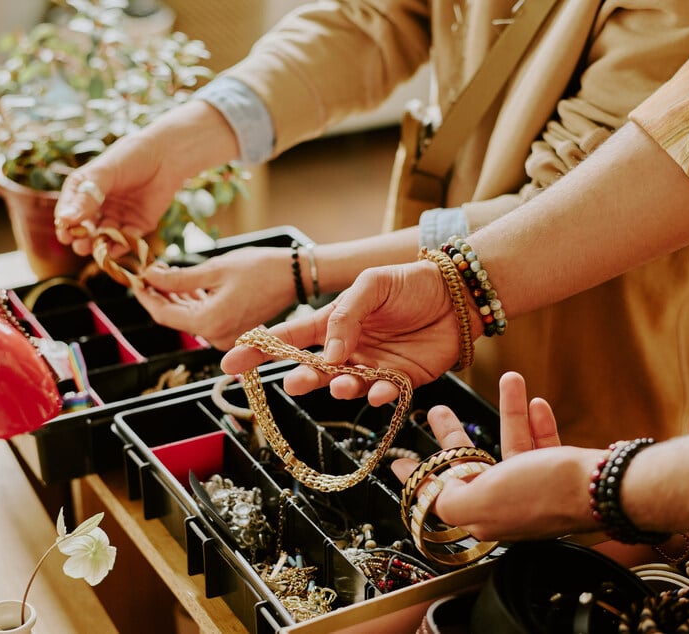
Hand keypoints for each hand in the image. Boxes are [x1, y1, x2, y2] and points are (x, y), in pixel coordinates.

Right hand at [53, 100, 237, 256]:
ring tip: (97, 249)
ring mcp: (118, 217)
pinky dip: (121, 246)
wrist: (165, 156)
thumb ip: (86, 196)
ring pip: (104, 237)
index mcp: (85, 191)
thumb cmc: (130, 158)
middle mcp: (100, 206)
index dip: (66, 224)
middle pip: (85, 229)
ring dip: (100, 245)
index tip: (64, 235)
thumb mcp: (104, 174)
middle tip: (79, 246)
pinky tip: (116, 248)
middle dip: (81, 240)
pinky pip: (126, 240)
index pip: (70, 211)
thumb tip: (65, 220)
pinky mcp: (138, 225)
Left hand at [132, 247, 297, 349]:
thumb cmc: (260, 269)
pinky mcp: (235, 332)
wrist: (295, 276)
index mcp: (209, 323)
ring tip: (165, 273)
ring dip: (176, 298)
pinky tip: (187, 285)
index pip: (164, 315)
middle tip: (149, 271)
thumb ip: (178, 278)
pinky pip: (206, 319)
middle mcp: (217, 338)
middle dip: (160, 295)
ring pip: (190, 318)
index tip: (135, 279)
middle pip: (175, 318)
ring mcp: (227, 338)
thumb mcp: (214, 269)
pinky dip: (194, 303)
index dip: (146, 296)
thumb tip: (149, 276)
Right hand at [220, 259, 463, 405]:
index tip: (230, 363)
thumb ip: (346, 315)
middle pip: (314, 369)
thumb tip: (328, 353)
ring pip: (345, 386)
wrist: (459, 294)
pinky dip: (377, 396)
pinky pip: (382, 395)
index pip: (290, 338)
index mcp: (335, 322)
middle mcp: (349, 348)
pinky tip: (378, 390)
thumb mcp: (372, 284)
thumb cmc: (412, 282)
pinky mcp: (402, 381)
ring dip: (338, 388)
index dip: (259, 350)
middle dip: (301, 378)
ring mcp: (374, 366)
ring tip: (339, 383)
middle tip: (295, 382)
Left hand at [393, 371, 601, 541]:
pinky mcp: (561, 474)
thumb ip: (449, 500)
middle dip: (453, 436)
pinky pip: (542, 444)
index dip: (418, 479)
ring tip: (508, 378)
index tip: (397, 464)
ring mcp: (535, 488)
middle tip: (438, 411)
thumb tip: (428, 495)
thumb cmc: (545, 493)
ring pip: (509, 445)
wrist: (607, 489)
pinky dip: (536, 422)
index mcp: (483, 516)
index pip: (440, 498)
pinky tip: (535, 401)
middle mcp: (508, 504)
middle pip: (470, 466)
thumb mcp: (482, 499)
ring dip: (507, 411)